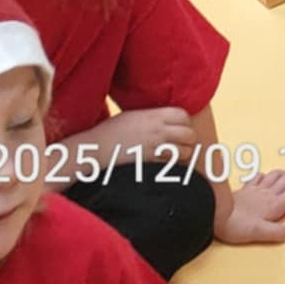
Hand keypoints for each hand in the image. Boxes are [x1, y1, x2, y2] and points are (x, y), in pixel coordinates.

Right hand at [83, 107, 198, 162]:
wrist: (95, 148)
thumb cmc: (111, 131)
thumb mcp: (134, 115)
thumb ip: (153, 116)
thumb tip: (167, 119)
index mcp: (154, 116)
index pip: (184, 115)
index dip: (185, 123)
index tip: (180, 128)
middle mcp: (158, 130)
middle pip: (189, 134)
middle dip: (189, 140)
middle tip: (182, 145)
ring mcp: (154, 147)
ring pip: (184, 152)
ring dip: (184, 155)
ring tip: (177, 158)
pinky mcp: (149, 163)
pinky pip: (171, 165)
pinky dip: (174, 167)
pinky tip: (168, 167)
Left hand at [220, 170, 284, 245]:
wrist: (216, 214)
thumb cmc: (236, 226)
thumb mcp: (259, 233)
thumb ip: (277, 232)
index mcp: (274, 204)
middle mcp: (269, 193)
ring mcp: (257, 188)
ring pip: (277, 173)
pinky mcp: (246, 188)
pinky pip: (260, 176)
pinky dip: (267, 175)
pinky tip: (266, 179)